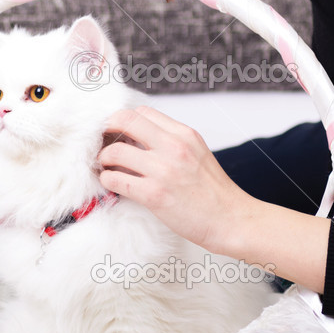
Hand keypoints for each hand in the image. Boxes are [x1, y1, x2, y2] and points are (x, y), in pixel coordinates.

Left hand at [97, 106, 254, 252]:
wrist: (232, 220)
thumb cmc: (214, 193)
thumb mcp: (197, 153)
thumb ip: (171, 143)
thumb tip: (137, 140)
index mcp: (184, 134)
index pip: (142, 112)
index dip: (123, 120)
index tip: (116, 132)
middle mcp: (174, 146)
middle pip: (125, 121)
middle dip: (106, 130)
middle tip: (101, 143)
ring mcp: (163, 170)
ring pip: (114, 152)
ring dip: (103, 159)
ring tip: (106, 167)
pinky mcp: (154, 194)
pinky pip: (116, 180)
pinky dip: (108, 181)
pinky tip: (112, 185)